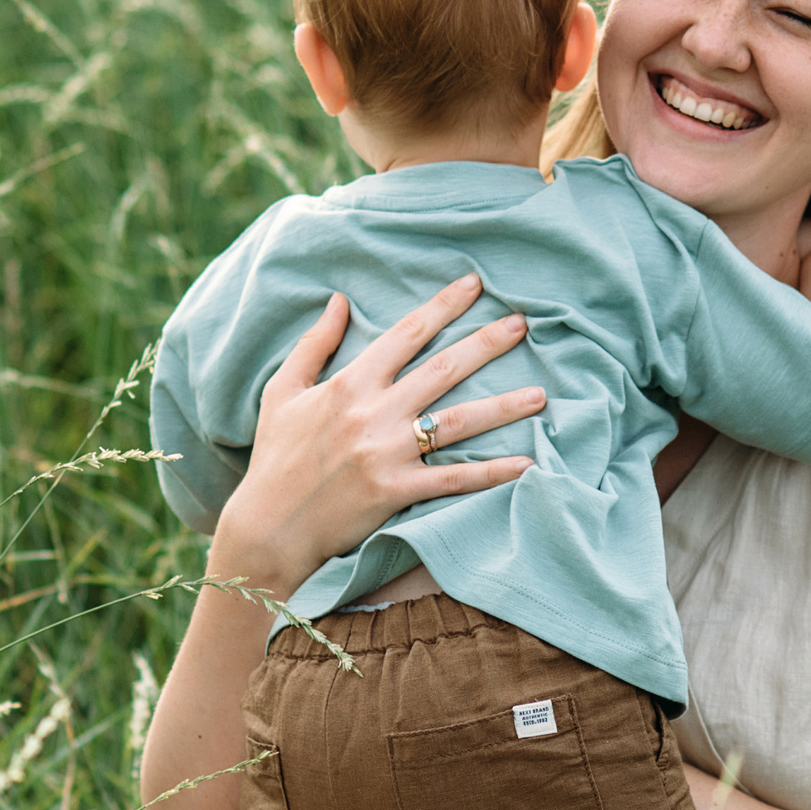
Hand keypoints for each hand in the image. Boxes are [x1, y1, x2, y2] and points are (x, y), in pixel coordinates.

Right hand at [210, 275, 545, 593]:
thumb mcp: (282, 390)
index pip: (407, 333)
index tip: (475, 284)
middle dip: (487, 343)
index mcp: (349, 383)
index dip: (443, 305)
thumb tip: (339, 299)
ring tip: (542, 394)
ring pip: (458, 422)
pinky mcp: (397, 491)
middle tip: (523, 323)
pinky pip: (454, 479)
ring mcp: (388, 453)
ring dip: (504, 406)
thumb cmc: (274, 457)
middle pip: (443, 369)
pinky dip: (491, 473)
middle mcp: (373, 413)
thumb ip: (314, 343)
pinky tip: (527, 464)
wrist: (268, 525)